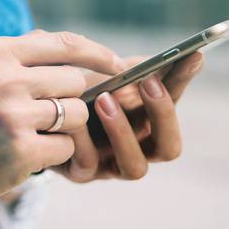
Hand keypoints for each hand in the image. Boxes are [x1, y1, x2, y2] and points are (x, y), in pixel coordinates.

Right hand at [0, 30, 118, 211]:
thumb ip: (21, 55)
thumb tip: (75, 47)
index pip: (65, 43)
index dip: (98, 53)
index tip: (118, 65)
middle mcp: (4, 76)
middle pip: (76, 81)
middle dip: (72, 100)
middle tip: (49, 116)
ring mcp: (12, 113)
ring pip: (78, 114)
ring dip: (65, 129)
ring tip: (34, 135)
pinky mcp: (20, 148)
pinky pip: (67, 147)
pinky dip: (55, 154)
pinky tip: (28, 155)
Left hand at [54, 52, 203, 181]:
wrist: (38, 105)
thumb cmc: (78, 87)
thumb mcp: (106, 72)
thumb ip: (137, 68)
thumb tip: (173, 57)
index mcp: (148, 120)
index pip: (175, 102)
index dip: (184, 81)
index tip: (190, 54)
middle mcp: (138, 148)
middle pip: (169, 147)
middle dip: (161, 113)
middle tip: (147, 82)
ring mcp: (112, 165)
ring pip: (136, 167)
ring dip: (122, 131)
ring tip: (104, 98)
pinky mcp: (82, 173)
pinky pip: (88, 164)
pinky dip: (83, 139)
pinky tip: (73, 117)